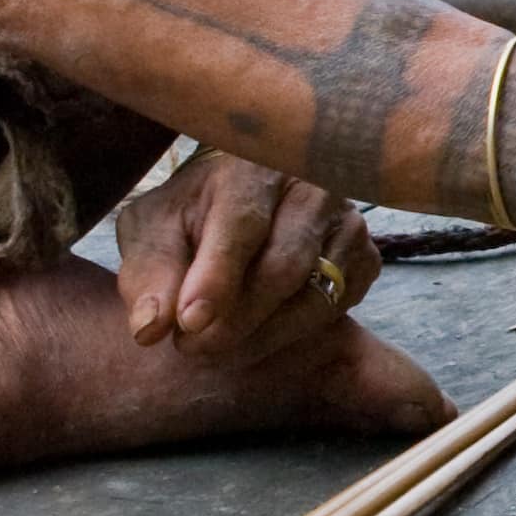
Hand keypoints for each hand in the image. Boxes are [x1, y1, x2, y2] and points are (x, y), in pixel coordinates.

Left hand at [114, 148, 379, 352]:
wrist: (248, 195)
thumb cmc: (193, 213)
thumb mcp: (152, 231)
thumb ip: (148, 275)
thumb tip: (148, 329)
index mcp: (253, 168)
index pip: (242, 224)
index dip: (216, 279)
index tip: (189, 324)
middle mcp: (313, 187)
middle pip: (283, 268)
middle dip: (234, 321)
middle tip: (190, 348)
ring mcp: (349, 223)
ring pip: (314, 298)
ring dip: (261, 336)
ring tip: (216, 347)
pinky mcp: (367, 258)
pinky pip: (336, 309)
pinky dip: (294, 333)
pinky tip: (259, 329)